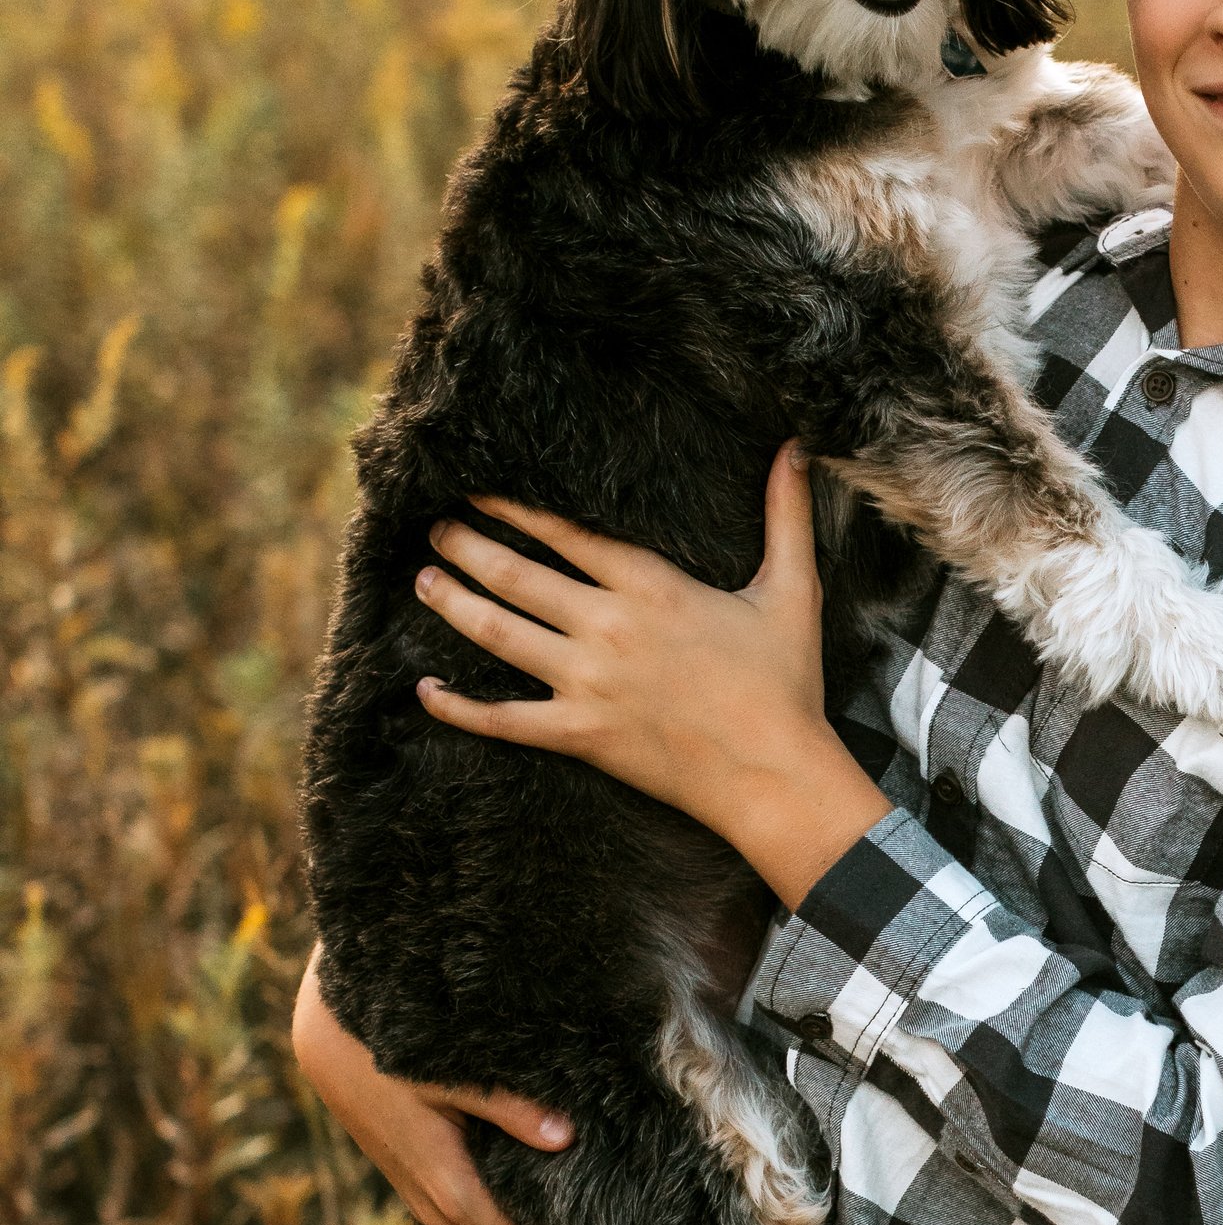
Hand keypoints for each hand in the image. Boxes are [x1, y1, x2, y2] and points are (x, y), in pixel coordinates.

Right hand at [291, 953, 569, 1224]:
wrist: (329, 1050)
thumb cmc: (394, 1060)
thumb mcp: (457, 1078)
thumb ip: (511, 1110)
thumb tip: (566, 1138)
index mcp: (447, 1182)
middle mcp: (429, 1199)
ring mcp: (414, 1192)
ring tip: (551, 1222)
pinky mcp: (407, 1178)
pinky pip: (452, 1209)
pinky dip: (480, 1209)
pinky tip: (510, 1189)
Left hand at [411, 443, 890, 907]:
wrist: (774, 774)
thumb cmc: (786, 684)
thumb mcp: (793, 590)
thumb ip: (786, 516)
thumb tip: (797, 449)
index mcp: (652, 587)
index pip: (565, 533)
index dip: (513, 507)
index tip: (476, 488)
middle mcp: (608, 628)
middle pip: (515, 575)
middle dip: (467, 545)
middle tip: (434, 527)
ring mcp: (587, 684)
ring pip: (498, 633)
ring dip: (452, 602)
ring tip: (424, 579)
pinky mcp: (579, 736)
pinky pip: (502, 719)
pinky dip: (458, 706)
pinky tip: (426, 688)